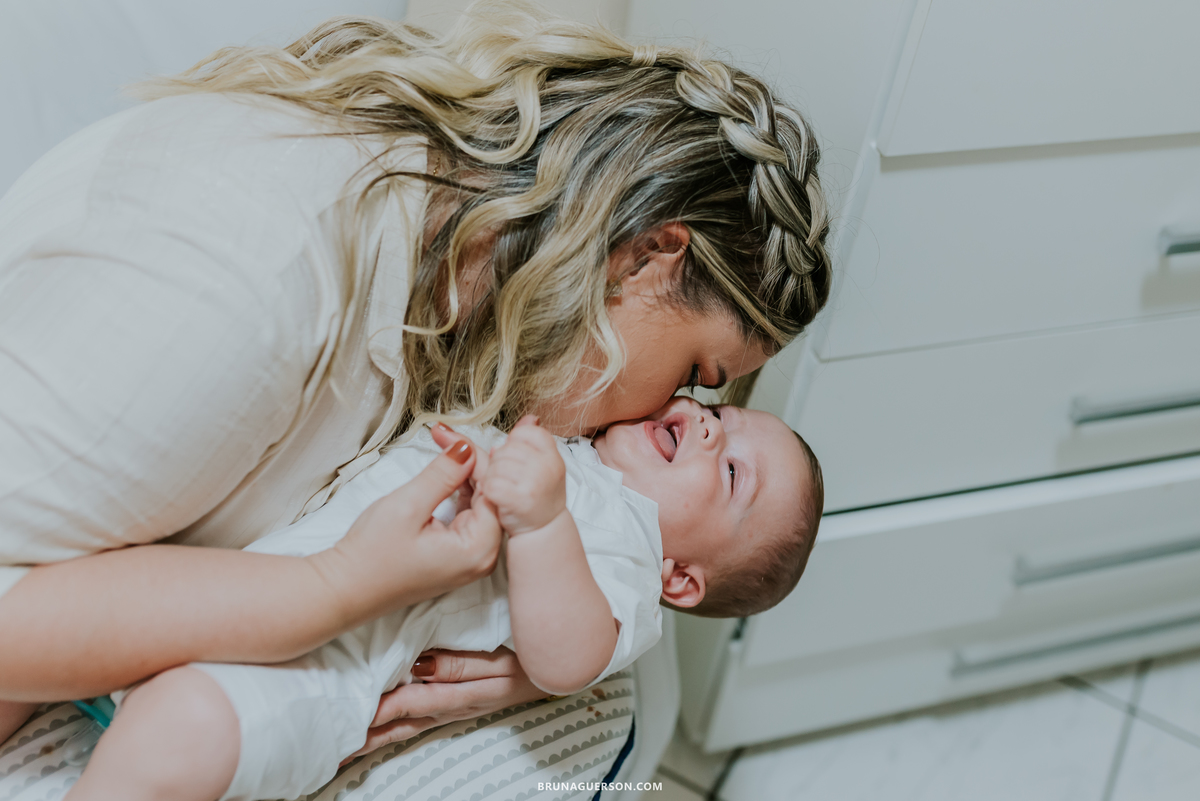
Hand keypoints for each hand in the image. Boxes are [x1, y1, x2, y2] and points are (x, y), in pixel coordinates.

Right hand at [307, 434, 501, 627]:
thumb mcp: (408, 506)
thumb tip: (467, 449)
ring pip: (479, 502)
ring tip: (445, 444)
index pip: (492, 490)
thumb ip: (443, 475)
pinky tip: (448, 472)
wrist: (344, 589)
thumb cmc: (372, 554)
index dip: (474, 456)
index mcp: (478, 549)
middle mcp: (482, 557)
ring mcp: (471, 558)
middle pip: (490, 495)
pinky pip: (467, 515)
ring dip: (464, 473)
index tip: (449, 433)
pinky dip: (458, 491)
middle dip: (470, 461)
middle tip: (445, 434)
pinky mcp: (457, 555)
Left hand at [346, 648, 546, 760]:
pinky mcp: (457, 704)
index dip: (377, 709)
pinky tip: (380, 730)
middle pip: (401, 724)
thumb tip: (419, 665)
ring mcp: (453, 708)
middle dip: (367, 735)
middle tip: (332, 747)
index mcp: (458, 694)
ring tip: (345, 748)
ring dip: (376, 736)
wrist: (557, 671)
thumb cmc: (529, 659)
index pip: (408, 703)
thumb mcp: (499, 661)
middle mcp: (450, 706)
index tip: (346, 712)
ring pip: (407, 727)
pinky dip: (394, 728)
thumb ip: (460, 665)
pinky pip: (418, 720)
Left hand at [481, 416, 567, 534]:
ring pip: (495, 466)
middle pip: (504, 449)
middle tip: (510, 480)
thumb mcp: (539, 463)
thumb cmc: (535, 495)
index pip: (523, 433)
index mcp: (552, 454)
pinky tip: (498, 499)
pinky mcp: (519, 499)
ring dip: (492, 478)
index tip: (517, 463)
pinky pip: (490, 484)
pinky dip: (488, 492)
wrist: (542, 530)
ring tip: (505, 490)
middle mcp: (548, 466)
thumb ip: (530, 439)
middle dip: (499, 464)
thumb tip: (529, 417)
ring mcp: (535, 482)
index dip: (513, 446)